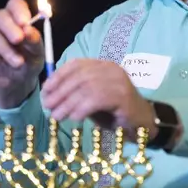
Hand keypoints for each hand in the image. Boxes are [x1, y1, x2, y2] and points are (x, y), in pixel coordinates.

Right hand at [0, 0, 44, 107]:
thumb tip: (28, 30)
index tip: (25, 23)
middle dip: (11, 29)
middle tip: (19, 40)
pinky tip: (0, 62)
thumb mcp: (37, 54)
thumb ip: (34, 41)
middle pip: (1, 16)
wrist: (16, 82)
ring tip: (18, 63)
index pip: (15, 5)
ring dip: (6, 50)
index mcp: (17, 18)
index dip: (19, 11)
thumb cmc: (28, 62)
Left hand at [41, 59, 157, 141]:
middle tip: (47, 106)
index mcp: (103, 65)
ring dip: (67, 103)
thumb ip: (75, 94)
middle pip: (79, 76)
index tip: (45, 90)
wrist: (142, 123)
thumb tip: (50, 96)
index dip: (58, 76)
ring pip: (86, 88)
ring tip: (56, 116)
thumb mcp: (91, 100)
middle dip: (60, 91)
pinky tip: (74, 119)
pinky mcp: (123, 96)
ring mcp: (119, 81)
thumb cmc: (114, 112)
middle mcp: (111, 69)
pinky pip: (96, 100)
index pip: (76, 64)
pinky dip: (81, 109)